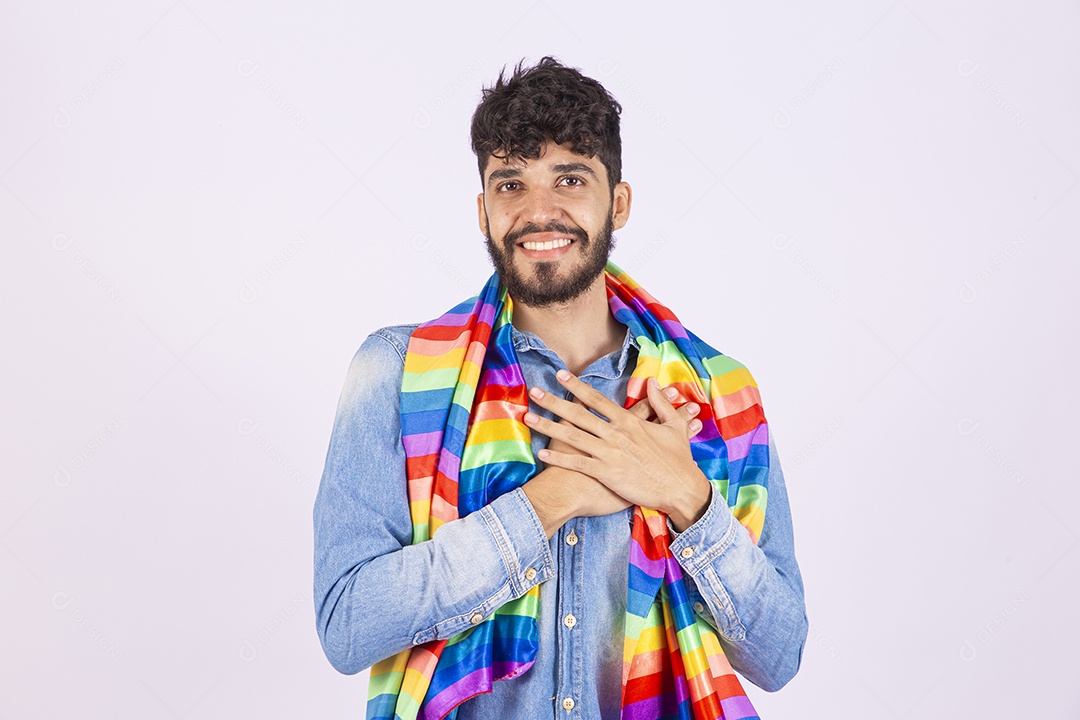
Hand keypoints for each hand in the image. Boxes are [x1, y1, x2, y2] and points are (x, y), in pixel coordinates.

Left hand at [523, 370, 711, 531]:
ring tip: (529, 417)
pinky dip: (559, 458)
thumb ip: (660, 403)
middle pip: (578, 414)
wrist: (681, 488)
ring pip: (573, 436)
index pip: (597, 399)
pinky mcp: (607, 473)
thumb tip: (653, 382)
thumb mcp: (675, 426)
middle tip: (534, 391)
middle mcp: (616, 434)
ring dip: (549, 426)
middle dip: (554, 402)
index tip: (560, 375)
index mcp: (629, 421)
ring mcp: (610, 453)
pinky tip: (543, 453)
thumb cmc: (678, 460)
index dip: (577, 386)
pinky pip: (577, 463)